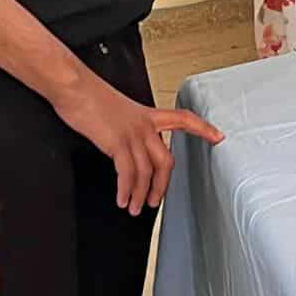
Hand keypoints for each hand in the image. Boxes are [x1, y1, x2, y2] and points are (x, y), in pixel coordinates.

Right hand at [52, 74, 224, 215]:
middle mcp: (145, 124)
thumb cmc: (92, 98)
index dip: (203, 128)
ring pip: (147, 170)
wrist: (76, 87)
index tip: (218, 137)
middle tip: (156, 201)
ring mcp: (132, 133)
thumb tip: (129, 145)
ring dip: (142, 193)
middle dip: (162, 184)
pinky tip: (123, 200)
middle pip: (166, 159)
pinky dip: (126, 190)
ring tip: (136, 208)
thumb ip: (129, 127)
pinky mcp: (117, 142)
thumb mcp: (119, 111)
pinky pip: (127, 172)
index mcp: (149, 114)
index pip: (184, 119)